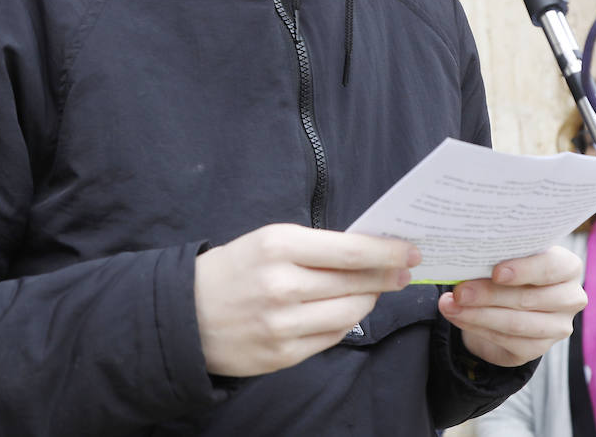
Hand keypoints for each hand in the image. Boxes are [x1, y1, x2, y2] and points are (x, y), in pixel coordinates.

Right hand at [194, 223, 420, 376]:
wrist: (184, 315)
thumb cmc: (234, 269)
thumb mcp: (268, 241)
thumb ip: (315, 246)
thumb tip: (368, 250)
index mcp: (279, 245)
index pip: (351, 250)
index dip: (388, 251)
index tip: (410, 250)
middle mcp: (283, 285)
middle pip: (356, 282)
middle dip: (387, 276)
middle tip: (403, 271)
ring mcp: (283, 324)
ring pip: (351, 313)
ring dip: (370, 300)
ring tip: (373, 290)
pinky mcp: (283, 355)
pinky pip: (332, 337)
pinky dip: (345, 322)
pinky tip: (344, 310)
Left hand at [437, 246, 585, 367]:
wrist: (510, 302)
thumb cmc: (513, 268)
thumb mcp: (511, 257)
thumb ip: (500, 255)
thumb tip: (469, 258)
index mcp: (567, 267)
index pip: (553, 267)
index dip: (525, 270)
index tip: (496, 272)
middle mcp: (570, 298)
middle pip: (528, 298)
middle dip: (489, 294)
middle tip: (460, 291)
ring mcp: (557, 327)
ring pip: (516, 324)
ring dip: (478, 315)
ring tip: (451, 305)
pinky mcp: (539, 348)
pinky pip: (507, 341)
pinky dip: (477, 328)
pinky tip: (458, 317)